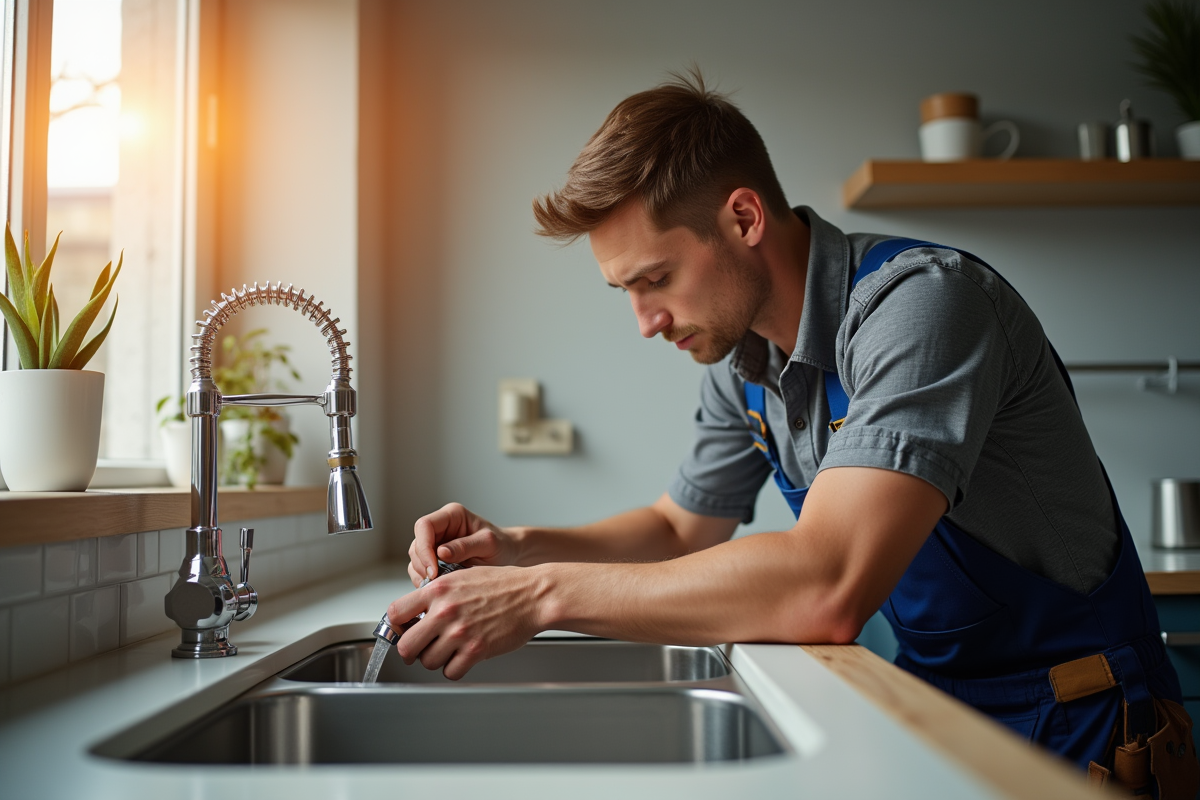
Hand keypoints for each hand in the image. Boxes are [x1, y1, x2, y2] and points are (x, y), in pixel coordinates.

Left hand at [386, 565, 545, 679]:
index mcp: (438, 589)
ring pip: (428, 661)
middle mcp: (445, 611)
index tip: (403, 630)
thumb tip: (417, 611)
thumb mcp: (463, 576)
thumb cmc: (503, 585)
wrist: (533, 595)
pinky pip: (451, 672)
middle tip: (420, 649)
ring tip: (448, 650)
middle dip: (412, 651)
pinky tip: (462, 658)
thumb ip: (437, 593)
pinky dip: (454, 669)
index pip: (395, 613)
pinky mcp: (476, 650)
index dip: (397, 626)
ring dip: (435, 660)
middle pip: (406, 645)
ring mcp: (460, 632)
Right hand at [408, 503, 519, 586]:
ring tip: (440, 586)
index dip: (424, 548)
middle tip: (437, 581)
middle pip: (417, 544)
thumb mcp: (488, 544)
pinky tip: (439, 588)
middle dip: (423, 564)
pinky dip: (425, 580)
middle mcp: (440, 528)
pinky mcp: (434, 559)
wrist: (508, 555)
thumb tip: (440, 552)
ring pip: (415, 558)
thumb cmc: (501, 545)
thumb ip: (465, 546)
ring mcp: (436, 543)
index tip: (433, 569)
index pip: (425, 526)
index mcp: (452, 516)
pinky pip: (420, 570)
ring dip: (422, 574)